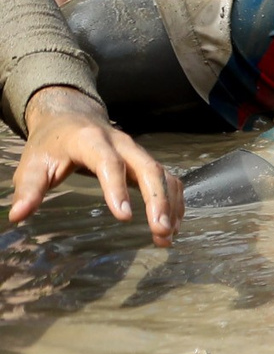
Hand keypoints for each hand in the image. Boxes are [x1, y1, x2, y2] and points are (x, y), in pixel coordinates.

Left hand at [11, 86, 181, 244]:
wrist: (70, 118)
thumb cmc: (50, 145)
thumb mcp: (33, 164)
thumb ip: (28, 189)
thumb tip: (18, 216)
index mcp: (91, 141)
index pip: (109, 163)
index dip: (117, 188)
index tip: (124, 217)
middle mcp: (122, 143)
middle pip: (148, 167)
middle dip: (158, 199)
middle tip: (160, 230)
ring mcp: (137, 150)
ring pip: (163, 173)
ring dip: (169, 204)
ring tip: (167, 235)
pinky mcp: (144, 160)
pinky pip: (167, 177)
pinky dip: (174, 199)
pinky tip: (172, 223)